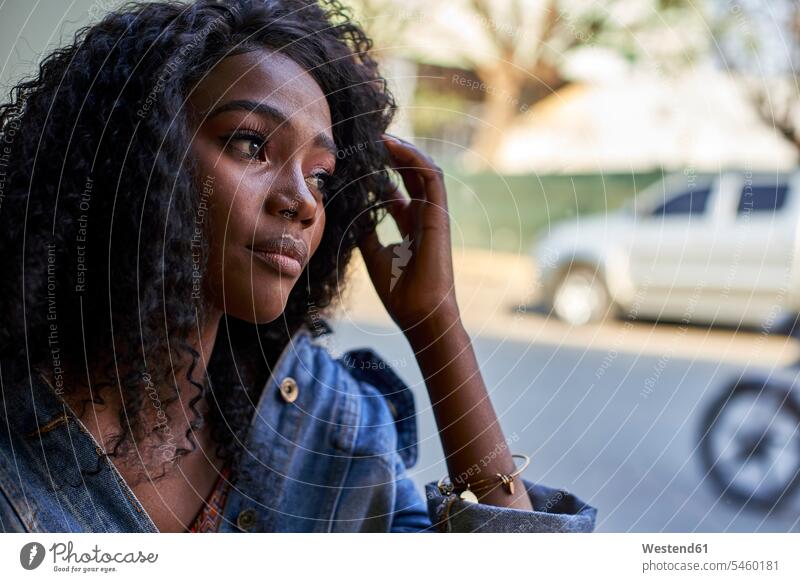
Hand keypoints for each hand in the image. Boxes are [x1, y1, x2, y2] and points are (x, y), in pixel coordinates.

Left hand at [357, 134, 459, 333]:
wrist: (420, 314)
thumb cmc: (400, 292)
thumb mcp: (373, 255)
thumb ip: (367, 231)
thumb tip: (354, 212)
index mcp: (411, 227)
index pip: (397, 191)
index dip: (379, 173)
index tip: (358, 160)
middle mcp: (424, 217)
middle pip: (410, 176)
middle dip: (392, 156)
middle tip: (369, 140)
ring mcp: (433, 214)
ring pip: (423, 171)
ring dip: (403, 151)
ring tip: (380, 137)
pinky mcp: (439, 215)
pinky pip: (431, 177)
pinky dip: (414, 159)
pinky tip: (394, 147)